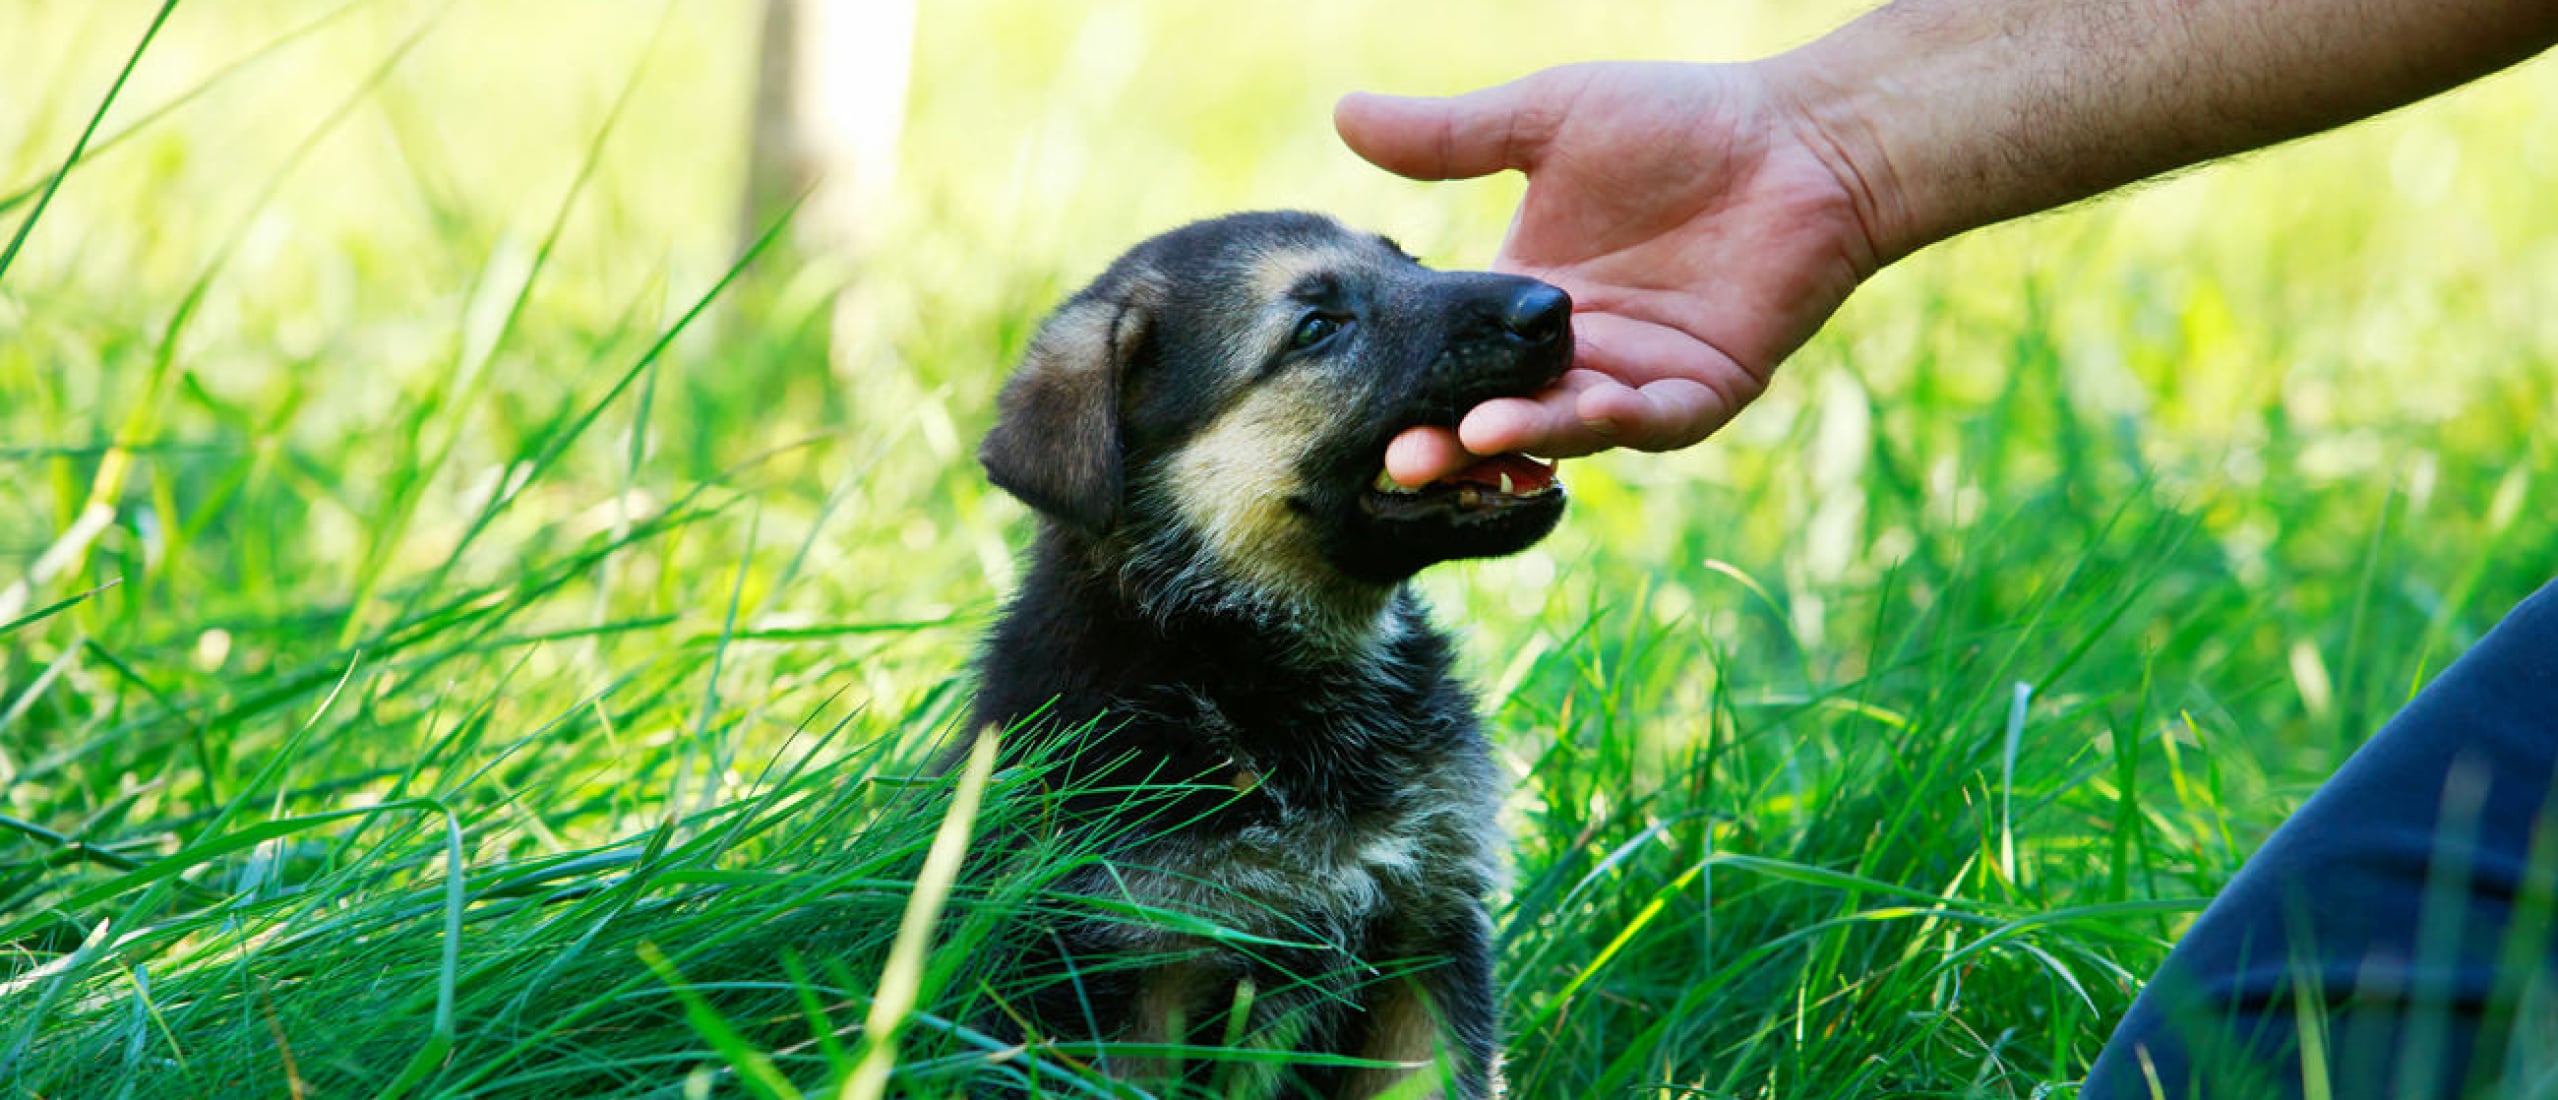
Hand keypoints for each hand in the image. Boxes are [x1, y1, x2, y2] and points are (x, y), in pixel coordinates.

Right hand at [1336, 61, 1886, 484]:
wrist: (1800, 138)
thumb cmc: (1679, 121)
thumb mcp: (1544, 122)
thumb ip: (1447, 136)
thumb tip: (1343, 112)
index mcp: (1521, 303)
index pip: (1451, 357)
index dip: (1410, 386)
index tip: (1358, 408)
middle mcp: (1570, 354)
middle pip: (1499, 410)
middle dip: (1451, 441)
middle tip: (1401, 461)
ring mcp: (1634, 379)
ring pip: (1567, 426)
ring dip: (1523, 438)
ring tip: (1474, 438)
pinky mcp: (1699, 392)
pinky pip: (1650, 421)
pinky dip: (1613, 423)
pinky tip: (1580, 411)